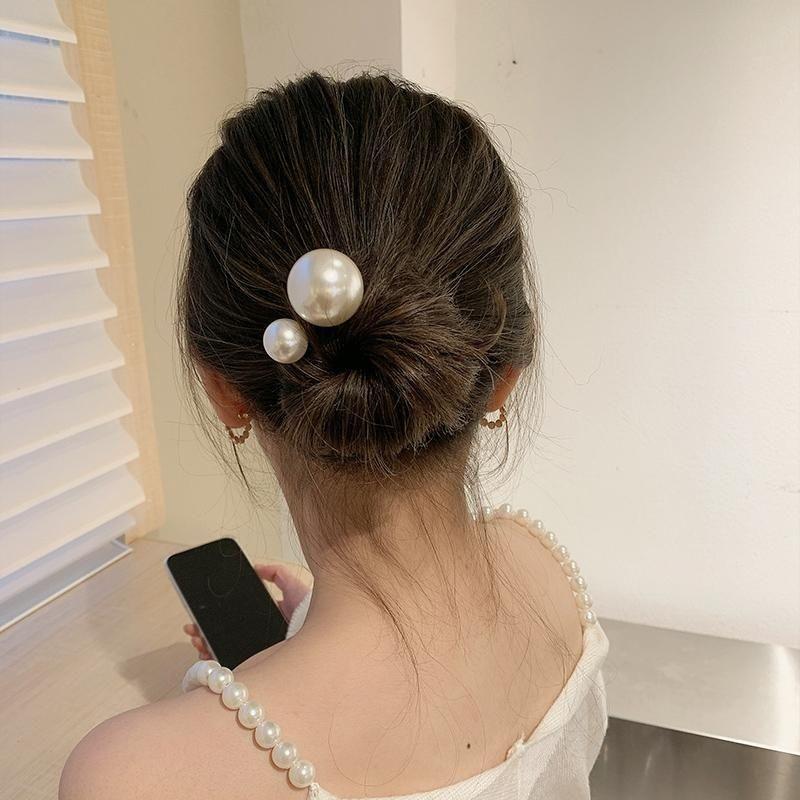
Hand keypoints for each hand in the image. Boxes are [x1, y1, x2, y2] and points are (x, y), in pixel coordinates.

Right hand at [182, 562, 311, 659]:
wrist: (325, 636)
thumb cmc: (312, 611)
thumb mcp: (294, 586)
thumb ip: (277, 573)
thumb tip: (256, 567)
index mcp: (268, 622)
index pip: (236, 620)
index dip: (217, 618)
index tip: (200, 615)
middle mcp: (262, 640)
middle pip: (226, 636)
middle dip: (205, 632)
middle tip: (192, 628)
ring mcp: (260, 656)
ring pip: (225, 652)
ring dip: (205, 646)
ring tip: (196, 639)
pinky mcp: (259, 669)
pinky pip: (232, 669)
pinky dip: (216, 663)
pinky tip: (206, 655)